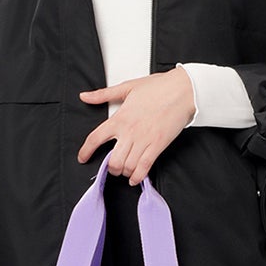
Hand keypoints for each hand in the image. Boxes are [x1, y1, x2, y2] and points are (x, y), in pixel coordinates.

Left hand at [77, 66, 195, 182]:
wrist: (182, 90)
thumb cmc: (158, 87)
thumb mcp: (127, 87)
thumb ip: (103, 94)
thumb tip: (84, 96)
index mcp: (119, 118)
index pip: (95, 138)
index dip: (86, 151)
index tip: (82, 158)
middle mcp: (129, 132)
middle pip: (113, 161)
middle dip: (111, 168)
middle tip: (113, 167)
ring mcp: (144, 140)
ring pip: (127, 167)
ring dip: (125, 172)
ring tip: (126, 170)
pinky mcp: (158, 146)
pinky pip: (144, 167)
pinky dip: (138, 177)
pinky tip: (135, 178)